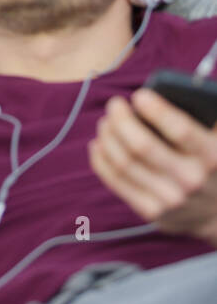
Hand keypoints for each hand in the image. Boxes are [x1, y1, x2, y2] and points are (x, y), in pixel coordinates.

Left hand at [88, 89, 216, 246]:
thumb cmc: (211, 162)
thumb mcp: (216, 138)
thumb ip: (199, 115)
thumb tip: (161, 92)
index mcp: (212, 155)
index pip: (180, 130)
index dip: (156, 110)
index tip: (139, 95)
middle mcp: (191, 180)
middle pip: (141, 145)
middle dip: (121, 119)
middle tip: (115, 104)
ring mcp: (170, 199)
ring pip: (123, 162)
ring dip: (108, 136)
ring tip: (106, 122)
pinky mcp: (151, 211)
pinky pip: (116, 181)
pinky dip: (101, 159)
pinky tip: (98, 144)